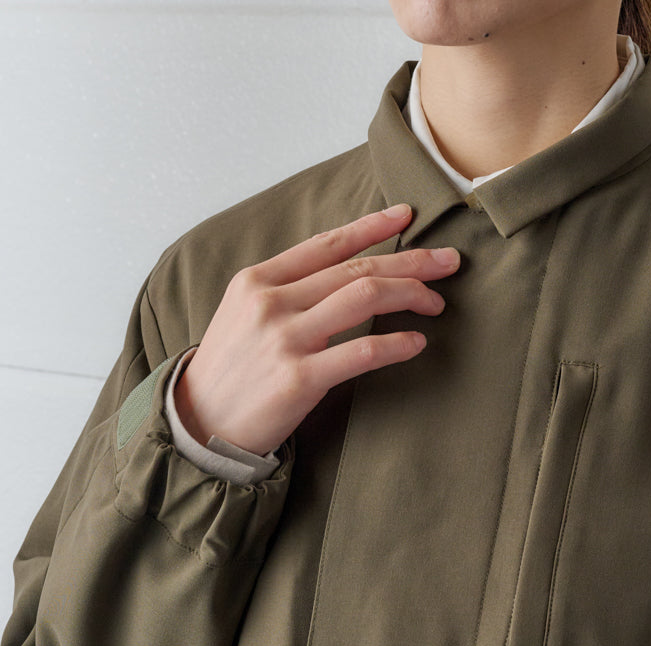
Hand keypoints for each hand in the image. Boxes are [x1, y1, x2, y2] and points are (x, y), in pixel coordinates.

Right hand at [173, 204, 459, 455]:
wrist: (200, 424)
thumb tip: (342, 274)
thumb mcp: (244, 315)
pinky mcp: (299, 378)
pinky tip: (417, 342)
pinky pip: (363, 352)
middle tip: (449, 261)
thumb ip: (286, 291)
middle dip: (411, 261)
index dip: (372, 227)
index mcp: (258, 280)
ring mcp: (285, 339)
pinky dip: (397, 344)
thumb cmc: (230, 370)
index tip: (408, 215)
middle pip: (356, 268)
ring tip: (436, 302)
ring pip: (363, 297)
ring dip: (410, 294)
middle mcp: (271, 302)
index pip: (326, 244)